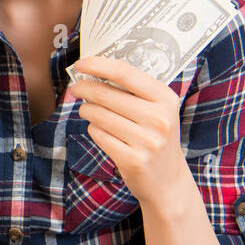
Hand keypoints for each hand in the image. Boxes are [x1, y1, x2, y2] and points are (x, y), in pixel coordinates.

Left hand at [63, 55, 187, 207]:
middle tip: (76, 88)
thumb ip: (133, 91)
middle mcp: (159, 118)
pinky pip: (98, 134)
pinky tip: (100, 130)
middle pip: (106, 94)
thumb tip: (94, 71)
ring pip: (98, 114)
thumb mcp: (157, 110)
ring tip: (88, 111)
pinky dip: (93, 130)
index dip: (98, 65)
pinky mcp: (133, 159)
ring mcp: (147, 141)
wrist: (168, 181)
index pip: (125, 73)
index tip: (80, 64)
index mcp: (166, 99)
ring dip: (86, 110)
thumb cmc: (156, 138)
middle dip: (84, 88)